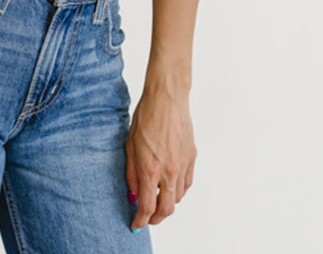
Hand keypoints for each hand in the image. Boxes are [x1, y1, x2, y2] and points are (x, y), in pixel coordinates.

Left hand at [125, 87, 195, 230]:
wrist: (167, 97)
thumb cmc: (146, 116)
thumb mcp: (129, 145)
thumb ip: (131, 173)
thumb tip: (133, 195)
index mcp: (151, 169)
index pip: (147, 207)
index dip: (140, 220)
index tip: (135, 224)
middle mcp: (169, 171)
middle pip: (166, 209)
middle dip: (156, 219)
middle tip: (147, 218)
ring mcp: (183, 165)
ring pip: (178, 198)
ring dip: (167, 203)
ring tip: (157, 197)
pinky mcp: (192, 157)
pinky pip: (187, 183)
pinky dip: (178, 190)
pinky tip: (170, 184)